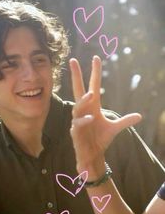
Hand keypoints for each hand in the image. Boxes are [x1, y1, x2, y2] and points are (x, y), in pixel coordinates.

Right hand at [69, 56, 141, 178]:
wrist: (92, 155)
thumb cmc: (100, 140)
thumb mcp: (114, 128)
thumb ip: (125, 121)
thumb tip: (139, 115)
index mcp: (93, 107)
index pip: (93, 86)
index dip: (94, 73)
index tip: (96, 58)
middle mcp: (84, 110)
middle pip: (78, 90)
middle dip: (76, 75)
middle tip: (73, 60)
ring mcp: (78, 120)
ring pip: (77, 106)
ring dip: (83, 100)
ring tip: (91, 94)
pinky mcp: (75, 131)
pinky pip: (78, 123)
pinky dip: (83, 120)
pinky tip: (91, 118)